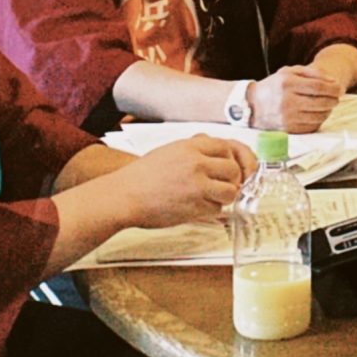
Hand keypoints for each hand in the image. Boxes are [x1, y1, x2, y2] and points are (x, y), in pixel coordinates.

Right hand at [122, 134, 256, 226]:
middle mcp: (197, 163)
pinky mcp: (195, 206)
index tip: (230, 168)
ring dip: (224, 197)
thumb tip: (213, 145)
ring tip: (211, 198)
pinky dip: (212, 210)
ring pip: (230, 191)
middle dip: (232, 180)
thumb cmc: (142, 176)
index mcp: (190, 146)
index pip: (227, 147)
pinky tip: (198, 208)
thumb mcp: (170, 151)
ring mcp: (197, 185)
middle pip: (233, 169)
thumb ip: (193, 149)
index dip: (232, 159)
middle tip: (223, 186)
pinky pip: (217, 209)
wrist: (124, 196)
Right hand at [248, 64, 345, 133]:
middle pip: (321, 102)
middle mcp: (287, 101)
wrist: (252, 105)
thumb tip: (334, 82)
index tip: (340, 88)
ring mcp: (287, 118)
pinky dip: (319, 120)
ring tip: (327, 104)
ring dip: (328, 110)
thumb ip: (312, 73)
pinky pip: (312, 126)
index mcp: (287, 83)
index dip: (333, 88)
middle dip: (334, 99)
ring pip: (319, 116)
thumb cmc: (274, 86)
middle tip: (337, 97)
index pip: (318, 87)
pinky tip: (318, 113)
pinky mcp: (288, 130)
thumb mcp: (289, 72)